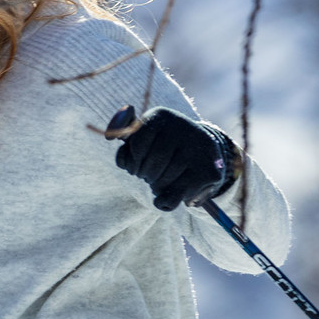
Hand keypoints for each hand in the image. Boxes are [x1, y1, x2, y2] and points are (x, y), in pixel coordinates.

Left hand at [110, 107, 238, 211]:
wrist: (205, 152)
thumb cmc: (165, 146)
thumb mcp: (143, 135)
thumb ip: (125, 136)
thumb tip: (110, 136)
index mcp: (160, 115)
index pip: (136, 144)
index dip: (133, 160)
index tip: (139, 162)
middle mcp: (181, 128)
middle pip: (149, 165)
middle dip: (145, 175)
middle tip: (151, 174)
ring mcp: (197, 150)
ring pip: (161, 183)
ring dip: (157, 188)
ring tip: (164, 181)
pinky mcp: (207, 172)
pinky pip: (174, 197)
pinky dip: (165, 202)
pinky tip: (169, 195)